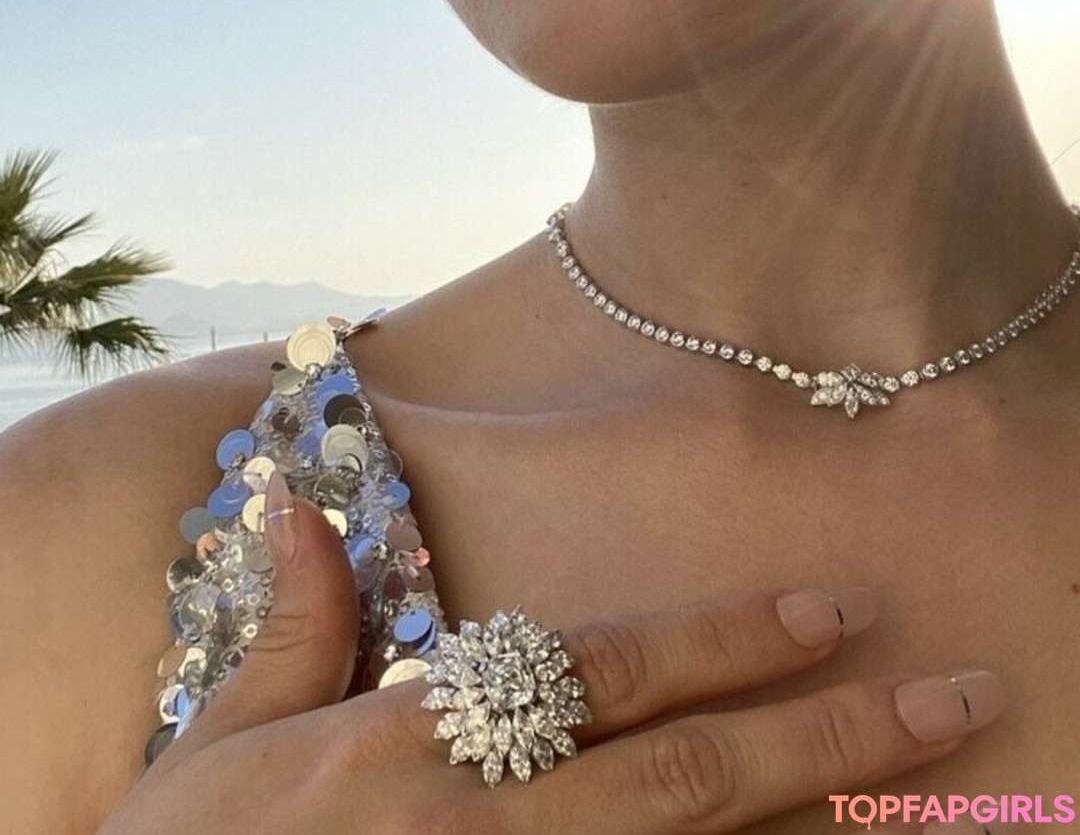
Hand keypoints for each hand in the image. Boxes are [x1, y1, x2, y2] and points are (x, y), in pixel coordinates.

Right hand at [99, 480, 1004, 833]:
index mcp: (405, 747)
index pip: (600, 673)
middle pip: (687, 774)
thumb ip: (290, 630)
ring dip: (816, 820)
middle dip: (829, 731)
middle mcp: (477, 827)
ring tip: (927, 784)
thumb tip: (303, 506)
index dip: (725, 639)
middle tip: (950, 692)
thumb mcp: (210, 751)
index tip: (828, 607)